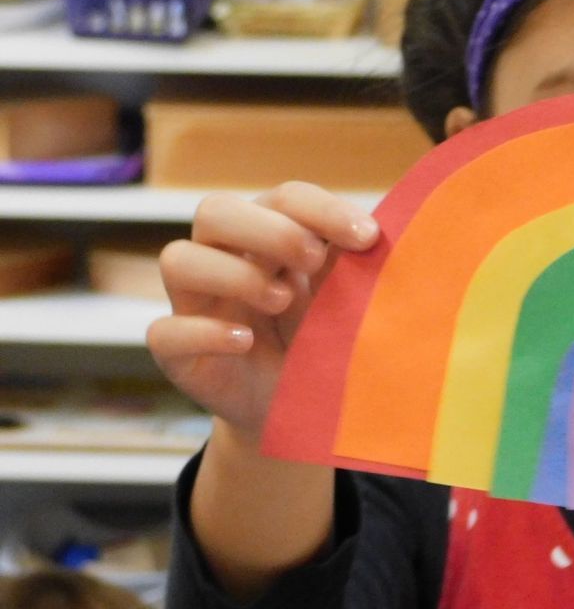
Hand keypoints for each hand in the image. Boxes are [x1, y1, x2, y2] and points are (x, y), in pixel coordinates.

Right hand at [147, 181, 378, 438]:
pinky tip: (244, 341)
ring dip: (234, 274)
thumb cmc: (321, 342)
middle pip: (216, 211)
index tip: (367, 238)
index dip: (322, 209)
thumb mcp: (341, 303)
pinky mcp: (177, 352)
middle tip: (313, 260)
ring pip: (178, 259)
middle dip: (270, 230)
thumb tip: (372, 236)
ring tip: (282, 301)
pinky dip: (205, 333)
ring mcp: (194, 304)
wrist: (300, 410)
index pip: (284, 199)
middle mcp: (223, 259)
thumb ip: (348, 269)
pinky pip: (165, 332)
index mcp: (268, 237)